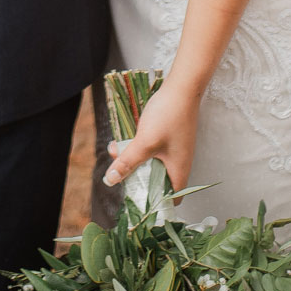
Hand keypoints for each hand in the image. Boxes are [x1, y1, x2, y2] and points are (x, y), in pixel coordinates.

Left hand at [102, 76, 200, 195]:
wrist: (181, 88)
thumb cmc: (168, 117)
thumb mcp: (144, 142)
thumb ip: (127, 162)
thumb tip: (110, 180)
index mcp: (179, 171)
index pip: (171, 198)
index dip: (155, 203)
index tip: (135, 199)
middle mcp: (178, 163)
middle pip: (156, 180)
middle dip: (135, 176)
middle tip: (117, 170)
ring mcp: (174, 149)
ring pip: (150, 163)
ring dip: (132, 159)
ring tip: (116, 149)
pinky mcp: (168, 137)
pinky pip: (151, 149)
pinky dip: (137, 147)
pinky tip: (124, 138)